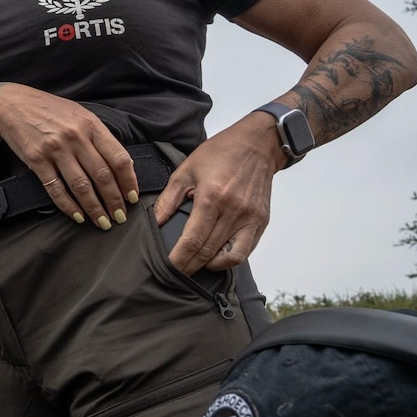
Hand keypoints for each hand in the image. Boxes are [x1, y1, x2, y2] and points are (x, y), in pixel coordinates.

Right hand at [0, 83, 138, 229]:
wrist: (12, 104)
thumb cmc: (48, 110)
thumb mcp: (80, 115)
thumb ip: (98, 137)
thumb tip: (120, 165)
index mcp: (91, 125)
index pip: (118, 158)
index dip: (129, 181)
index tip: (133, 197)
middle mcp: (75, 137)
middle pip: (102, 176)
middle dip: (114, 200)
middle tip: (120, 217)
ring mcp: (55, 149)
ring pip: (81, 186)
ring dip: (94, 208)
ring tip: (102, 221)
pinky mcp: (37, 160)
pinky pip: (56, 188)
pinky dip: (68, 205)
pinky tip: (77, 215)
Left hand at [154, 116, 278, 273]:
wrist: (257, 144)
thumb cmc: (219, 154)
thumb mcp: (185, 171)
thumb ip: (168, 200)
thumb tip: (154, 223)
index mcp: (212, 197)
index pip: (193, 240)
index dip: (179, 259)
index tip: (167, 267)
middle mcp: (234, 210)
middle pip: (209, 252)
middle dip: (190, 266)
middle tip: (176, 272)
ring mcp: (251, 218)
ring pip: (230, 257)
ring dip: (210, 267)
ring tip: (195, 265)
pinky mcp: (262, 221)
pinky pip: (246, 250)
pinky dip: (230, 259)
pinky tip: (216, 257)